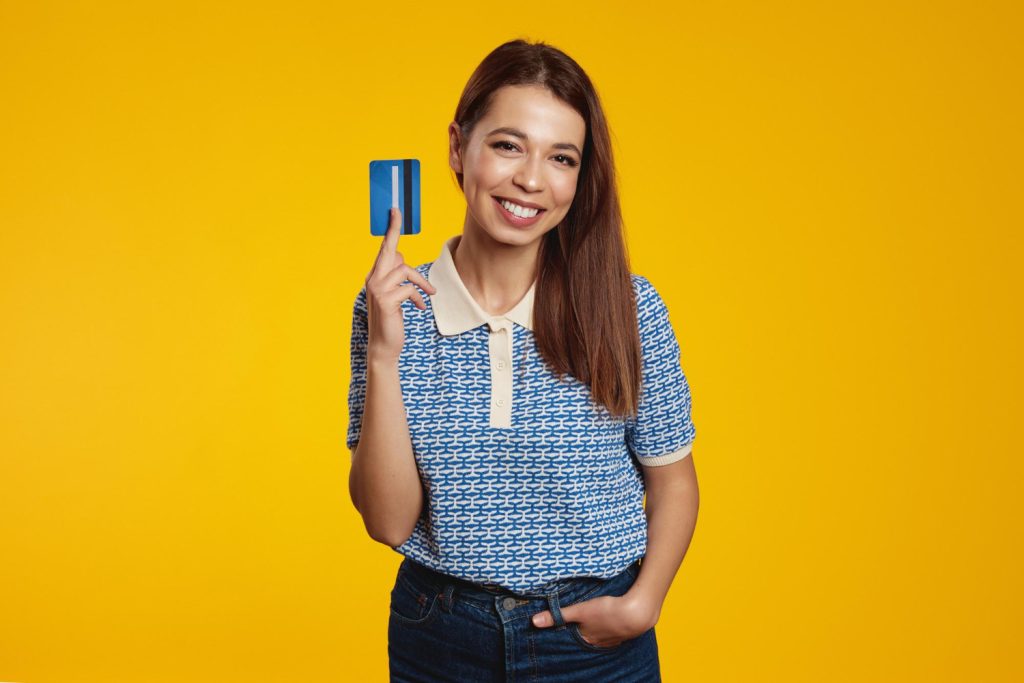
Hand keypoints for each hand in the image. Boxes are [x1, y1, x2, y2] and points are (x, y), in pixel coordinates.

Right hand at [365, 207, 435, 363]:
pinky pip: (408, 288)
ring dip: (420, 283)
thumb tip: (402, 261)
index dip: (390, 229)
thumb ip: (396, 278)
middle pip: (390, 251)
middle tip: (397, 210)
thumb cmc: (391, 320)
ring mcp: (377, 289)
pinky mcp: (385, 300)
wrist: (384, 346)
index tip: (395, 210)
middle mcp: (372, 279)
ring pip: (405, 270)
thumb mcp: (394, 296)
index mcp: (374, 276)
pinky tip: (419, 308)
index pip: (384, 249)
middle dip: (393, 230)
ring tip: (427, 294)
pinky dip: (417, 297)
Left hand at [531, 593, 657, 648]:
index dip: (569, 630)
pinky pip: (615, 632)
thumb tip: (534, 622)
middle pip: (587, 637)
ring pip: (602, 635)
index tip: (565, 626)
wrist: (637, 613)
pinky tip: (612, 621)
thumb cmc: (606, 612)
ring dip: (598, 629)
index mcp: (587, 638)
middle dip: (583, 630)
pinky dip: (611, 627)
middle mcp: (599, 642)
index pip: (573, 637)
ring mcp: (614, 638)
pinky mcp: (626, 632)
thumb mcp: (579, 610)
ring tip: (595, 622)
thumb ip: (558, 616)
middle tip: (580, 623)